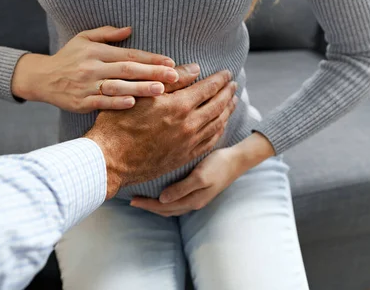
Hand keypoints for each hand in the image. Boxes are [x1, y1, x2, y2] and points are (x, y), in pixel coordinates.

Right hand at [11, 26, 178, 112]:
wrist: (42, 78)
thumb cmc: (68, 57)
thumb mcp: (84, 38)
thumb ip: (107, 33)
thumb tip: (130, 29)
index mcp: (96, 51)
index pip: (129, 54)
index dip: (150, 58)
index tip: (170, 62)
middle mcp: (92, 67)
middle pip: (127, 70)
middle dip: (153, 73)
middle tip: (175, 76)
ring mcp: (87, 85)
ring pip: (117, 86)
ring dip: (140, 88)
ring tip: (161, 91)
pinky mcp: (81, 102)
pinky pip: (102, 102)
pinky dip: (117, 102)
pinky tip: (134, 102)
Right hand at [85, 66, 238, 198]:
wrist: (111, 159)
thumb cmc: (119, 123)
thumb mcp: (141, 94)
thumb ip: (171, 81)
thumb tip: (195, 69)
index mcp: (179, 106)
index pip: (208, 88)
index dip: (219, 79)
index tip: (227, 73)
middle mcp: (189, 125)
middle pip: (217, 106)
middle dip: (227, 93)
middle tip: (234, 85)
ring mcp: (188, 143)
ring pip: (217, 124)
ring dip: (227, 111)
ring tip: (232, 102)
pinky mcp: (184, 157)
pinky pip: (209, 142)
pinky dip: (219, 131)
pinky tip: (220, 125)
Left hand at [130, 132, 274, 215]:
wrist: (236, 160)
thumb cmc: (218, 165)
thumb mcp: (200, 176)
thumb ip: (181, 188)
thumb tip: (162, 199)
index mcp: (193, 200)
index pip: (164, 207)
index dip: (147, 205)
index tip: (132, 200)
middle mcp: (193, 201)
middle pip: (166, 209)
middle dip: (149, 206)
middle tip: (132, 201)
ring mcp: (197, 197)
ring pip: (171, 206)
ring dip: (156, 205)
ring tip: (143, 199)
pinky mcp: (198, 190)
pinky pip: (177, 200)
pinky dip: (166, 200)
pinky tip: (161, 193)